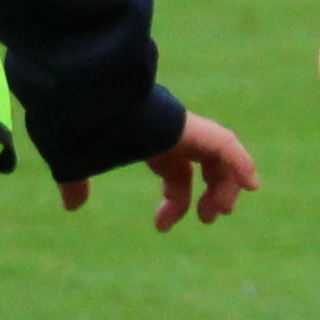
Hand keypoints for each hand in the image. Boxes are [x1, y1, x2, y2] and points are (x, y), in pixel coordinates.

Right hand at [69, 109, 255, 224]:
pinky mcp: (186, 126)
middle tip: (209, 218)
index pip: (176, 172)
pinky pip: (225, 144)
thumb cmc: (70, 126)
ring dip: (226, 185)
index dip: (176, 202)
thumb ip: (76, 183)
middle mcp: (169, 134)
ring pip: (220, 156)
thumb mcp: (75, 161)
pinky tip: (249, 184)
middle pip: (204, 163)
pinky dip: (241, 162)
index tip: (162, 226)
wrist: (73, 94)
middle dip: (212, 191)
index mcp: (148, 142)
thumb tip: (71, 207)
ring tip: (221, 211)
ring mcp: (179, 128)